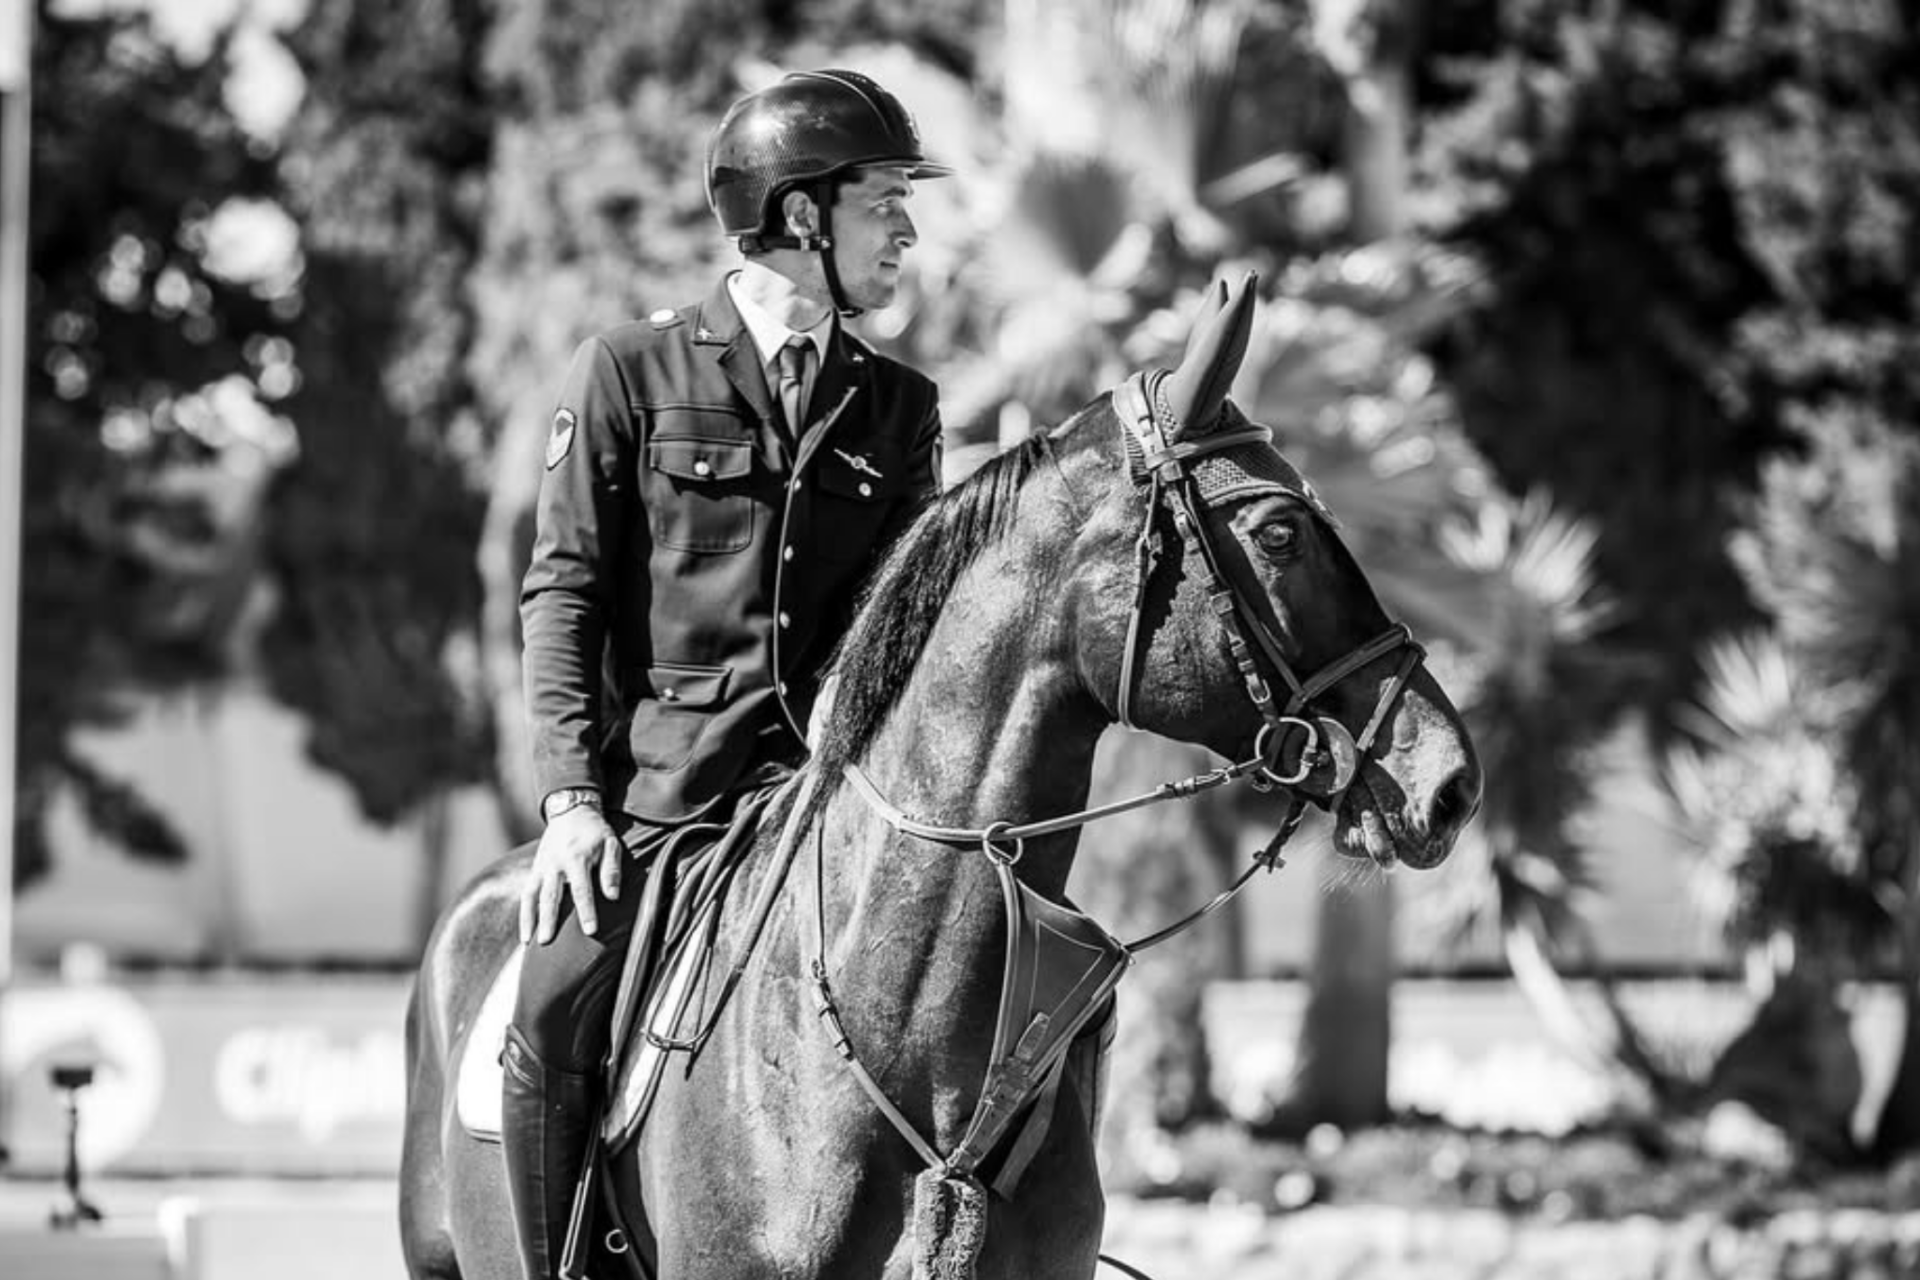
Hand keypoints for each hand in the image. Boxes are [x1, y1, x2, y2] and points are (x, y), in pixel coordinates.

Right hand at [520, 805, 623, 945]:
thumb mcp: (610, 843)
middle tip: (547, 942)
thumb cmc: (595, 832)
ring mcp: (541, 867)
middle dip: (549, 920)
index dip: (587, 911)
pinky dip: (524, 913)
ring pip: (532, 896)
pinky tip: (525, 932)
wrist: (570, 811)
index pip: (582, 889)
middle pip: (551, 896)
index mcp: (577, 858)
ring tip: (531, 942)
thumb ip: (611, 869)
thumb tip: (613, 896)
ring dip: (530, 919)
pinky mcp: (534, 870)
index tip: (590, 931)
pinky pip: (526, 894)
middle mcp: (555, 864)